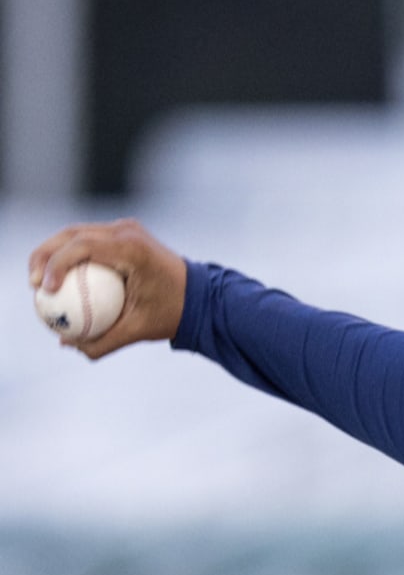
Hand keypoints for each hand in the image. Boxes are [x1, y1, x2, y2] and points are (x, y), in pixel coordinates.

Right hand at [28, 218, 186, 359]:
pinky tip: (57, 279)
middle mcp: (127, 231)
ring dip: (53, 253)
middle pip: (71, 234)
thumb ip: (102, 341)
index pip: (82, 246)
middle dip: (44, 255)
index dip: (55, 264)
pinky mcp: (124, 233)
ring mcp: (126, 228)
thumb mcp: (139, 330)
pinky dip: (70, 255)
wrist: (201, 295)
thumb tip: (67, 345)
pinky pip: (89, 241)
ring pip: (76, 233)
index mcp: (133, 249)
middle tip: (32, 284)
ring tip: (38, 281)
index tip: (44, 289)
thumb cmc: (172, 313)